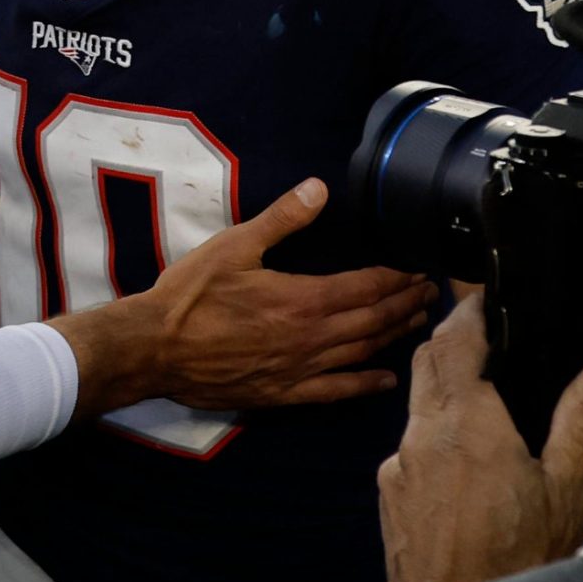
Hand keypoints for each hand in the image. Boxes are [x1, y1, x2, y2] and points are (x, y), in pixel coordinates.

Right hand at [68, 179, 434, 415]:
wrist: (154, 349)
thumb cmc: (190, 296)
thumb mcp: (232, 246)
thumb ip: (281, 219)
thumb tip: (318, 188)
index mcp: (302, 299)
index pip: (365, 287)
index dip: (396, 277)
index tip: (418, 269)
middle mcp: (311, 337)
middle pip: (372, 320)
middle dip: (404, 304)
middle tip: (428, 293)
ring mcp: (300, 369)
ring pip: (361, 353)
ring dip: (393, 336)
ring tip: (416, 322)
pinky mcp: (283, 392)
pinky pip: (335, 391)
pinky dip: (364, 385)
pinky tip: (385, 380)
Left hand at [379, 297, 582, 581]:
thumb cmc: (520, 561)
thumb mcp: (566, 492)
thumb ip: (579, 423)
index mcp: (468, 424)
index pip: (455, 341)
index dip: (468, 312)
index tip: (488, 298)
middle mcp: (422, 434)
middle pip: (427, 362)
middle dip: (453, 341)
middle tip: (490, 335)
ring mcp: (398, 463)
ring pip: (417, 403)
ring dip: (444, 388)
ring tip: (488, 394)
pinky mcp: (389, 491)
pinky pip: (410, 444)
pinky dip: (435, 432)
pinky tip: (468, 456)